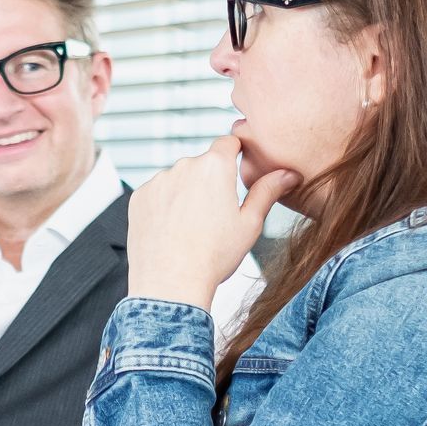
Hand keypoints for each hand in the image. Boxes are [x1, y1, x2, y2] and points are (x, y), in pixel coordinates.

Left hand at [126, 135, 297, 306]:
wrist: (170, 284)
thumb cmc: (214, 257)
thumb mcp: (250, 224)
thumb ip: (267, 192)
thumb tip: (288, 174)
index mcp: (214, 166)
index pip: (228, 141)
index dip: (235, 153)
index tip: (237, 168)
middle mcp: (183, 166)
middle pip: (202, 164)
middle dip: (210, 181)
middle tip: (215, 216)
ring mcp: (158, 181)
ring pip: (178, 179)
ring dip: (186, 193)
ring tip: (192, 228)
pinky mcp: (139, 197)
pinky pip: (157, 194)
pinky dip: (164, 206)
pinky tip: (171, 231)